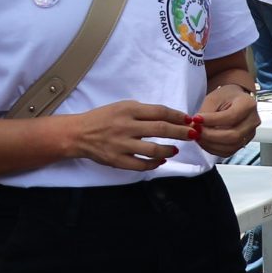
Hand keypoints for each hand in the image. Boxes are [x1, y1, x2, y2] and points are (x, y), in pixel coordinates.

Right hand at [67, 101, 195, 171]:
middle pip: (161, 129)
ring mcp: (121, 144)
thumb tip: (169, 118)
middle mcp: (126, 126)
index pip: (159, 112)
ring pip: (153, 150)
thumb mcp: (122, 107)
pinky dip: (154, 164)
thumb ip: (143, 112)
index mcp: (128, 109)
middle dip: (180, 132)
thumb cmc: (103, 118)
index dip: (177, 116)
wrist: (78, 133)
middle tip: (193, 134)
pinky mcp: (117, 160)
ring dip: (169, 150)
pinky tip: (161, 161)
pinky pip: (141, 165)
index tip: (189, 120)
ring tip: (175, 149)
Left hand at [194, 85, 258, 157]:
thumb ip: (206, 113)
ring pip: (231, 146)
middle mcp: (253, 121)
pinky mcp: (244, 143)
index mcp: (248, 104)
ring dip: (210, 144)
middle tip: (196, 131)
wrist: (234, 100)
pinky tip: (205, 141)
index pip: (231, 117)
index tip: (196, 119)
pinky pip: (228, 152)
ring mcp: (250, 134)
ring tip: (198, 136)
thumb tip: (197, 128)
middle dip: (210, 136)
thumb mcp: (213, 98)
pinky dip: (214, 149)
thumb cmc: (225, 97)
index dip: (212, 121)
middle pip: (233, 135)